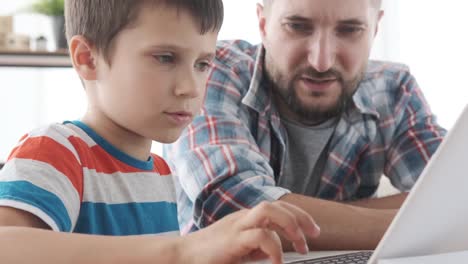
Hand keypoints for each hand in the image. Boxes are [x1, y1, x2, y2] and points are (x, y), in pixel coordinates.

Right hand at [182, 201, 319, 263]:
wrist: (181, 257)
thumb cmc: (209, 255)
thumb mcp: (240, 249)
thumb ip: (257, 247)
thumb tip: (277, 252)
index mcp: (246, 219)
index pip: (277, 207)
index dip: (298, 216)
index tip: (312, 233)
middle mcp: (243, 218)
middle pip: (276, 204)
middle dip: (301, 218)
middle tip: (313, 236)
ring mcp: (237, 226)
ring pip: (269, 210)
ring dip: (290, 224)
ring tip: (299, 244)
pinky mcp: (232, 239)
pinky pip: (260, 236)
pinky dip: (275, 249)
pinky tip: (277, 262)